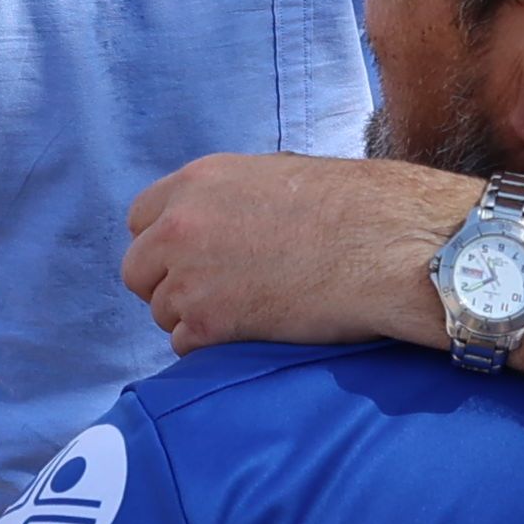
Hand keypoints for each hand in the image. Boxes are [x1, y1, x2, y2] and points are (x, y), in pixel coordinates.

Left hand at [120, 152, 469, 351]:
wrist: (386, 246)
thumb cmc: (353, 209)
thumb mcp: (277, 176)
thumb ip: (229, 199)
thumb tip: (222, 222)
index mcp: (196, 181)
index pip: (140, 220)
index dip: (164, 245)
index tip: (190, 260)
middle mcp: (180, 225)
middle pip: (137, 270)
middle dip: (167, 285)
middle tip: (213, 295)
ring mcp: (189, 275)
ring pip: (162, 312)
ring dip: (194, 318)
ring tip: (249, 312)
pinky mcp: (208, 322)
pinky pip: (184, 346)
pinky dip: (212, 347)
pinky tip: (252, 332)